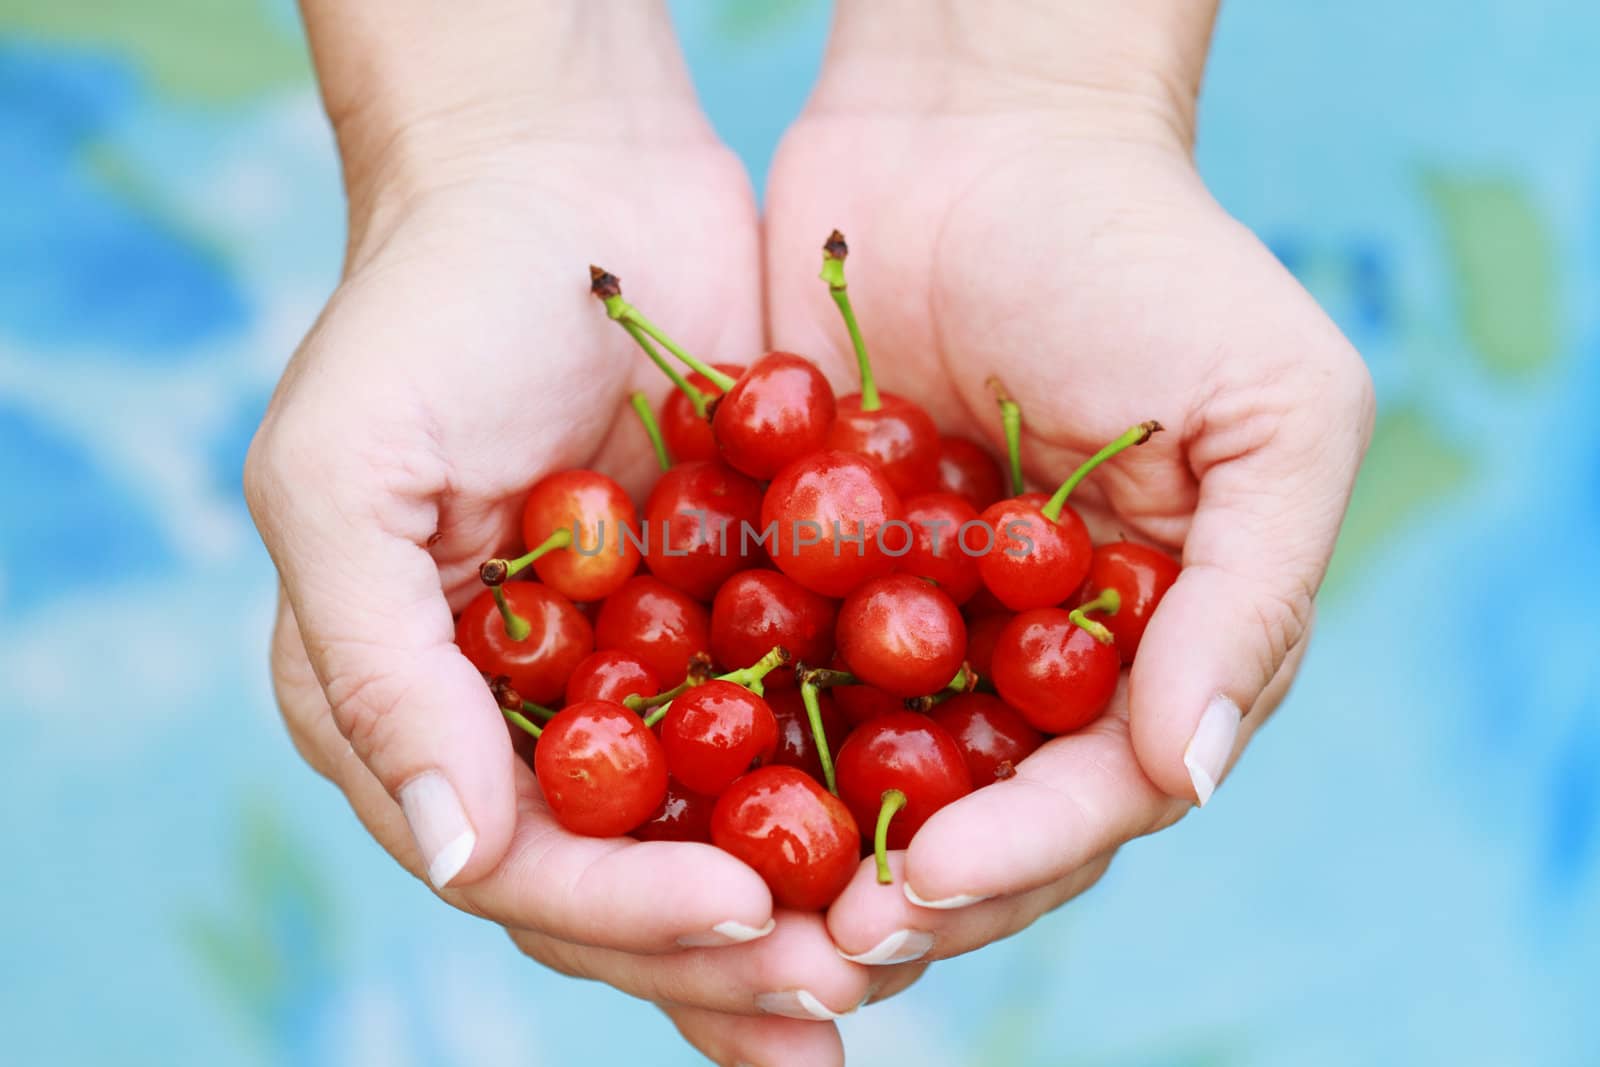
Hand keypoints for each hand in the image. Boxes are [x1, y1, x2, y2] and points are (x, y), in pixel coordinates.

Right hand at [247, 5, 919, 1062]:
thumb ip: (379, 673)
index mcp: (412, 710)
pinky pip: (791, 724)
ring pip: (716, 827)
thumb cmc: (428, 309)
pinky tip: (934, 833)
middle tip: (842, 989)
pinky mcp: (729, 616)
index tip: (743, 914)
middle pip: (622, 880)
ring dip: (799, 904)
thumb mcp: (344, 478)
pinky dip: (852, 783)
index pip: (515, 863)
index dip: (624, 909)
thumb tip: (455, 858)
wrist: (569, 174)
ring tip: (891, 957)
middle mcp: (523, 718)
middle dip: (725, 945)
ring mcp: (633, 672)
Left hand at [763, 0, 1372, 967]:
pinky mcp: (809, 574)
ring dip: (808, 847)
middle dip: (908, 887)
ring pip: (866, 776)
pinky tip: (668, 783)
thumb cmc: (1145, 258)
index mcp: (1150, 647)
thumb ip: (1249, 598)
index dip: (1020, 851)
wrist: (973, 133)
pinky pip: (769, 674)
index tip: (926, 884)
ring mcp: (916, 625)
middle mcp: (1031, 661)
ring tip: (737, 903)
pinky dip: (729, 733)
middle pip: (979, 816)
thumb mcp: (1270, 410)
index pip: (1096, 793)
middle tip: (817, 942)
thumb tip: (1192, 774)